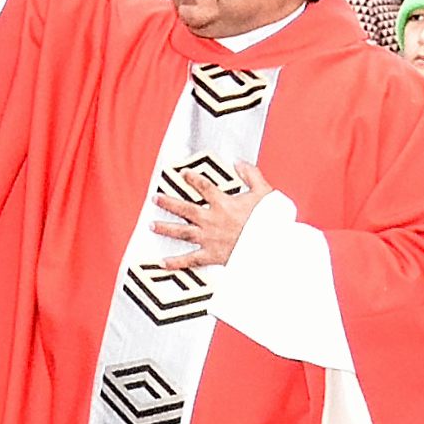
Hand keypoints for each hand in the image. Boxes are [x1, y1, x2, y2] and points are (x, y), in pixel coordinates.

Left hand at [145, 170, 260, 268]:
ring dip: (165, 228)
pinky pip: (190, 259)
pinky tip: (162, 262)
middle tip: (155, 198)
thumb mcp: (264, 192)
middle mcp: (211, 220)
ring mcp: (209, 238)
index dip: (192, 178)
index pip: (203, 187)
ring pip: (181, 232)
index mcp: (223, 204)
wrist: (271, 246)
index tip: (183, 174)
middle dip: (168, 203)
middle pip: (184, 209)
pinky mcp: (211, 255)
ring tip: (151, 225)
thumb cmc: (269, 220)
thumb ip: (251, 174)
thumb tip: (238, 161)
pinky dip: (176, 262)